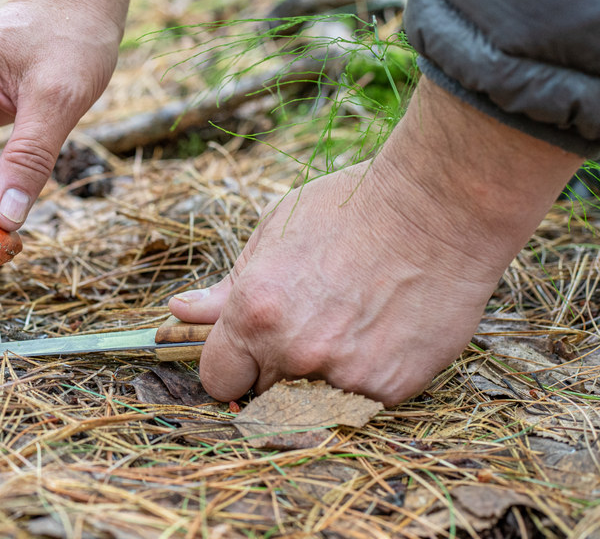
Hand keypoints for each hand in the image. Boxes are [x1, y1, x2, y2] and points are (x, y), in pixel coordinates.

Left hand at [169, 79, 581, 405]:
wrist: (439, 208)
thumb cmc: (351, 210)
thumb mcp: (272, 235)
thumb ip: (225, 288)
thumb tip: (178, 312)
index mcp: (254, 314)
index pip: (217, 379)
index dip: (229, 368)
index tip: (245, 355)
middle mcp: (293, 352)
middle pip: (260, 396)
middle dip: (271, 373)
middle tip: (304, 331)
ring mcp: (342, 375)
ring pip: (306, 408)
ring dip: (312, 385)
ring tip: (341, 334)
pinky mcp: (388, 388)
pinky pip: (356, 406)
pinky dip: (359, 383)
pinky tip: (375, 339)